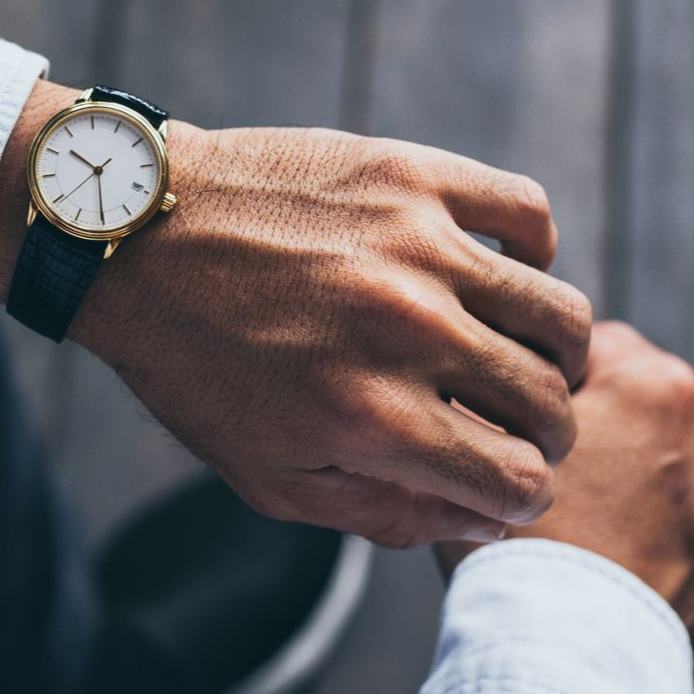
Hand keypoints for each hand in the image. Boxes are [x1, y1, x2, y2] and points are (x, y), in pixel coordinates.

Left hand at [0, 82, 593, 545]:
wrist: (131, 237)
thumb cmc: (193, 365)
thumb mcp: (264, 475)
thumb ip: (380, 513)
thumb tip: (484, 519)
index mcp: (373, 419)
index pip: (519, 481)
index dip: (521, 494)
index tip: (505, 479)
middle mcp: (410, 333)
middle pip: (550, 405)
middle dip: (544, 433)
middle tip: (515, 423)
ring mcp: (417, 246)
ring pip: (561, 315)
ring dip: (554, 351)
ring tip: (518, 352)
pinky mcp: (410, 174)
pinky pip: (528, 213)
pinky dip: (533, 251)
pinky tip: (497, 271)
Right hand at [437, 321, 693, 631]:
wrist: (561, 655)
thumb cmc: (518, 539)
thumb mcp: (480, 431)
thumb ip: (495, 378)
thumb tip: (486, 357)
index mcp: (657, 384)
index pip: (588, 342)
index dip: (538, 373)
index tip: (510, 409)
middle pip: (630, 402)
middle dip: (589, 424)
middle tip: (531, 465)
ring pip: (653, 464)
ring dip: (619, 475)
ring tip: (563, 514)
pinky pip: (667, 524)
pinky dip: (637, 529)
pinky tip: (588, 549)